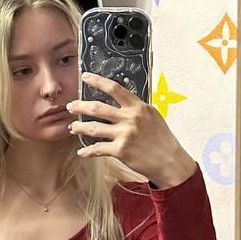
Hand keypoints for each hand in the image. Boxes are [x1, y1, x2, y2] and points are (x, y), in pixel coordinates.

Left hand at [66, 72, 196, 187]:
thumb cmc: (162, 139)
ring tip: (72, 127)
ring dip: (79, 127)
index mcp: (138, 107)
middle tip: (71, 106)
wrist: (169, 161)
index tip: (86, 77)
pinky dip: (88, 151)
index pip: (114, 88)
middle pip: (97, 108)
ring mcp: (124, 135)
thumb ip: (136, 108)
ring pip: (94, 128)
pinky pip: (98, 149)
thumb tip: (120, 100)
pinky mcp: (120, 151)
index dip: (97, 81)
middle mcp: (130, 118)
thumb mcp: (152, 116)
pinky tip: (82, 152)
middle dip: (80, 106)